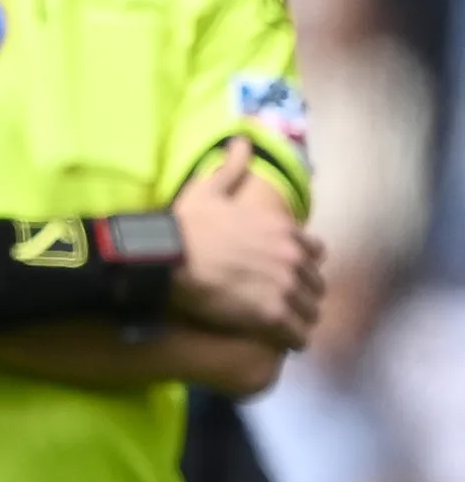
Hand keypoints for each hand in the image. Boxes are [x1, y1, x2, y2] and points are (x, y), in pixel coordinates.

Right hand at [171, 138, 324, 348]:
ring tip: (282, 328)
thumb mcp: (208, 189)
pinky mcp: (273, 316)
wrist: (166, 259)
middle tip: (282, 305)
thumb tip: (243, 139)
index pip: (315, 252)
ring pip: (311, 311)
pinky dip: (291, 340)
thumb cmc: (183, 226)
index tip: (285, 274)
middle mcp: (293, 257)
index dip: (301, 264)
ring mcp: (286, 287)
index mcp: (283, 229)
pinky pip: (298, 336)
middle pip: (315, 284)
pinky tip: (279, 342)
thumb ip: (232, 166)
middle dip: (302, 294)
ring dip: (299, 319)